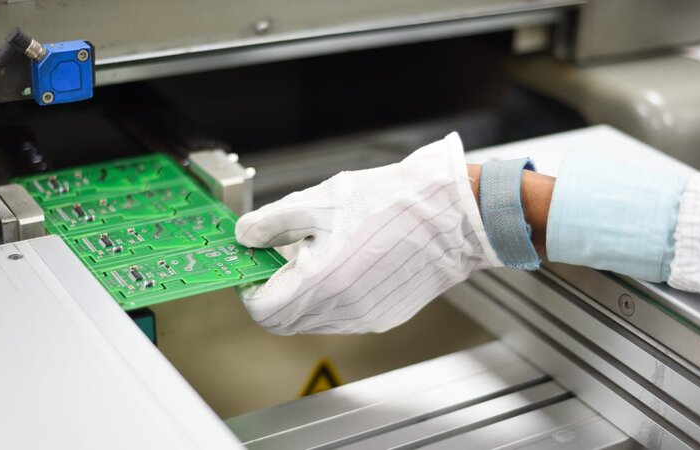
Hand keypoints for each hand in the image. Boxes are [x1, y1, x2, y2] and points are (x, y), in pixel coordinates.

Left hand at [235, 133, 501, 333]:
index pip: (263, 310)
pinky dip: (330, 297)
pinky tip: (346, 262)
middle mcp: (343, 310)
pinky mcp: (384, 318)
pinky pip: (341, 316)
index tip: (253, 265)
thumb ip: (272, 221)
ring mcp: (365, 318)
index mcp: (322, 282)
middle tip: (283, 255)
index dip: (249, 288)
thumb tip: (246, 235)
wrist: (453, 215)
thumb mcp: (321, 200)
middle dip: (275, 290)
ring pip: (312, 320)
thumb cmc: (394, 202)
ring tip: (320, 253)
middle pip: (285, 320)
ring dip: (302, 294)